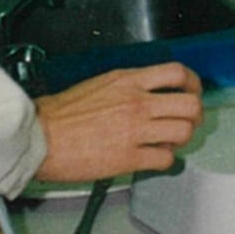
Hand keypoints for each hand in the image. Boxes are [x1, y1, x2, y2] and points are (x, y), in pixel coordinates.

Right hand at [32, 63, 203, 182]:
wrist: (39, 137)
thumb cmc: (62, 114)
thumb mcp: (101, 83)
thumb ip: (130, 86)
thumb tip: (153, 93)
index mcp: (129, 81)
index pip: (178, 73)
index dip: (194, 84)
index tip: (192, 92)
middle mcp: (137, 103)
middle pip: (191, 105)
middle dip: (195, 115)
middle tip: (188, 122)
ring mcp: (135, 130)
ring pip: (184, 132)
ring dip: (181, 139)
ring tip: (169, 141)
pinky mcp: (129, 157)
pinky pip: (165, 159)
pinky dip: (165, 160)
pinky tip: (155, 157)